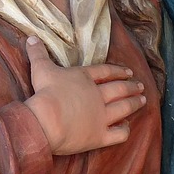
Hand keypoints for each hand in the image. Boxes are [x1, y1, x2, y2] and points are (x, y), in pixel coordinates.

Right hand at [23, 37, 145, 154]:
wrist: (47, 119)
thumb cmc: (44, 93)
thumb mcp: (41, 69)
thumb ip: (38, 53)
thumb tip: (31, 38)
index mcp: (85, 79)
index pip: (105, 72)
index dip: (118, 71)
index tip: (128, 72)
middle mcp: (98, 96)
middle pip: (119, 89)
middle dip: (131, 87)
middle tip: (140, 86)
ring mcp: (102, 116)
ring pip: (124, 108)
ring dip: (134, 103)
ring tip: (142, 100)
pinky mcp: (100, 136)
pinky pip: (118, 133)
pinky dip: (125, 129)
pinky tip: (127, 125)